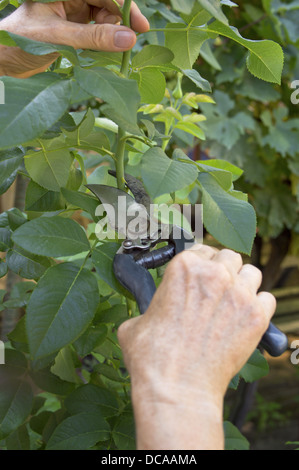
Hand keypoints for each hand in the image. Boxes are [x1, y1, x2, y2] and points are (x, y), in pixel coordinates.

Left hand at [0, 0, 148, 77]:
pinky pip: (95, 33)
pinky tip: (104, 54)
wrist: (5, 60)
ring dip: (111, 35)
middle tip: (130, 44)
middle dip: (119, 24)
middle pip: (106, 4)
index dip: (125, 8)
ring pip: (103, 20)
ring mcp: (72, 13)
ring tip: (113, 53)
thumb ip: (94, 38)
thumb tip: (128, 39)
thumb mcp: (61, 38)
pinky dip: (102, 43)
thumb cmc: (23, 42)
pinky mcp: (72, 30)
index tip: (140, 28)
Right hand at [117, 245, 275, 449]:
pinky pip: (268, 298)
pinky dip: (259, 305)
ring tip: (233, 301)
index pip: (201, 249)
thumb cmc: (154, 358)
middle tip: (216, 289)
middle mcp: (214, 274)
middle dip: (223, 270)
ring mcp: (239, 294)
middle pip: (229, 257)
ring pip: (252, 272)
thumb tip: (150, 314)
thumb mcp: (136, 324)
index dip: (200, 263)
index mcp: (184, 268)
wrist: (178, 388)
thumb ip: (148, 309)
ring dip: (243, 283)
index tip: (200, 275)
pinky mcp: (256, 317)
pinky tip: (245, 318)